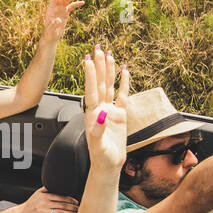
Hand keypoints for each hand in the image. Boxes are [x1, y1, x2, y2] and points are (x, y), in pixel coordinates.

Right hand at [18, 186, 79, 212]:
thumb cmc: (31, 204)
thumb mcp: (37, 194)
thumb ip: (46, 189)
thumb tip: (55, 183)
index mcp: (45, 196)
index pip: (61, 197)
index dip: (70, 200)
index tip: (76, 202)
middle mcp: (44, 203)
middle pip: (62, 205)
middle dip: (72, 207)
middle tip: (78, 209)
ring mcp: (42, 212)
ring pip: (59, 212)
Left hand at [42, 0, 83, 40]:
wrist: (52, 36)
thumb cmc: (50, 33)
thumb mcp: (51, 29)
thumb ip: (54, 24)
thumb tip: (58, 20)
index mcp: (51, 9)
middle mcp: (56, 7)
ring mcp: (61, 10)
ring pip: (67, 0)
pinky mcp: (65, 13)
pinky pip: (71, 6)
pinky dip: (76, 4)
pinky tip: (82, 2)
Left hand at [82, 43, 128, 171]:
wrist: (109, 164)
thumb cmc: (101, 157)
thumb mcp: (99, 145)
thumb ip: (99, 130)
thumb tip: (101, 115)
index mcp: (92, 114)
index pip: (91, 90)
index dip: (90, 75)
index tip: (88, 60)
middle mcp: (100, 109)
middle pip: (100, 83)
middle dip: (98, 66)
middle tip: (97, 48)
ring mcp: (110, 110)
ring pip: (110, 86)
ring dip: (109, 71)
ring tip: (108, 54)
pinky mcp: (120, 115)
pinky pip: (122, 95)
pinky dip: (124, 83)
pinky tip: (124, 71)